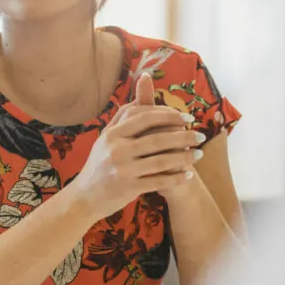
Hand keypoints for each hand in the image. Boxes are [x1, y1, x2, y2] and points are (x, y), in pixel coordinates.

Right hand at [70, 78, 204, 220]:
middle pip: (157, 138)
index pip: (145, 116)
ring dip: (185, 157)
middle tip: (201, 135)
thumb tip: (143, 86)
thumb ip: (124, 115)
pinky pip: (159, 181)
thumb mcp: (106, 138)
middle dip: (183, 136)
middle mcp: (116, 149)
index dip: (169, 115)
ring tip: (200, 154)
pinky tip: (189, 175)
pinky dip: (177, 178)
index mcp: (112, 133)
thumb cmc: (99, 165)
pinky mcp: (128, 187)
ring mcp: (123, 169)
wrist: (83, 198)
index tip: (187, 118)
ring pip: (162, 160)